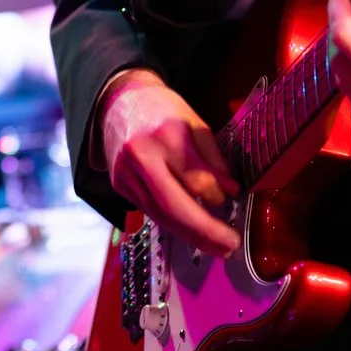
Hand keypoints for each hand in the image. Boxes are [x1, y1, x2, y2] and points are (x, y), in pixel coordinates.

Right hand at [99, 69, 238, 255]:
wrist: (119, 101)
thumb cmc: (163, 109)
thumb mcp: (195, 122)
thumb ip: (213, 158)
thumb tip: (231, 191)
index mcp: (166, 135)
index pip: (196, 179)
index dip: (217, 195)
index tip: (232, 200)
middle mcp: (142, 157)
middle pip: (173, 205)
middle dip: (204, 231)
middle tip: (229, 246)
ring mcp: (126, 174)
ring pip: (160, 215)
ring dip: (190, 236)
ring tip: (216, 248)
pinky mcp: (119, 186)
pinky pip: (150, 211)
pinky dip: (172, 224)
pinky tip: (190, 233)